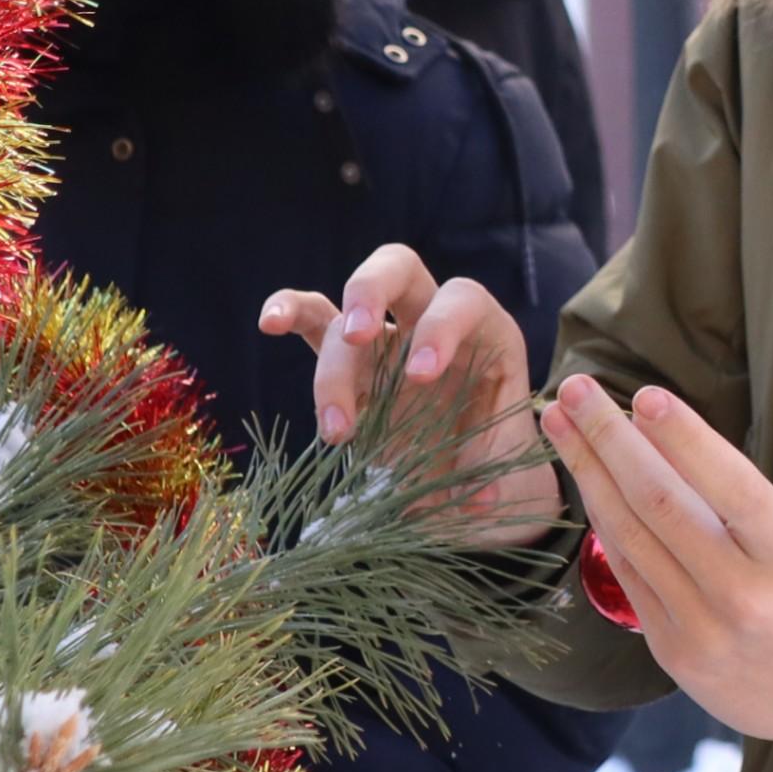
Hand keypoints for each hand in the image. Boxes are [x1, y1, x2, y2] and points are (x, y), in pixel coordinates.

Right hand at [260, 245, 559, 547]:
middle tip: (360, 335)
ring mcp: (386, 338)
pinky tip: (269, 323)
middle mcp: (432, 321)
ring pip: (345, 308)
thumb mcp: (504, 469)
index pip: (462, 301)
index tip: (421, 375)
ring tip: (336, 425)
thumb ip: (493, 475)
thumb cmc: (490, 462)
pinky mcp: (349, 361)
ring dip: (333, 354)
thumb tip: (479, 502)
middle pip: (399, 269)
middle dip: (372, 292)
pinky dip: (288, 314)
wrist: (468, 481)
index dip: (440, 327)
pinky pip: (312, 321)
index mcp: (485, 333)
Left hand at [541, 374, 772, 763]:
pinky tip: (585, 478)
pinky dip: (602, 517)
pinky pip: (626, 570)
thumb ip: (733, 496)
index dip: (685, 438)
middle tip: (575, 388)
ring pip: (630, 533)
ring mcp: (700, 627)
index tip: (644, 394)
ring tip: (560, 421)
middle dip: (609, 439)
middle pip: (661, 503)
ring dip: (588, 470)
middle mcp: (743, 593)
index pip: (731, 486)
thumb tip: (653, 430)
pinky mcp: (670, 649)